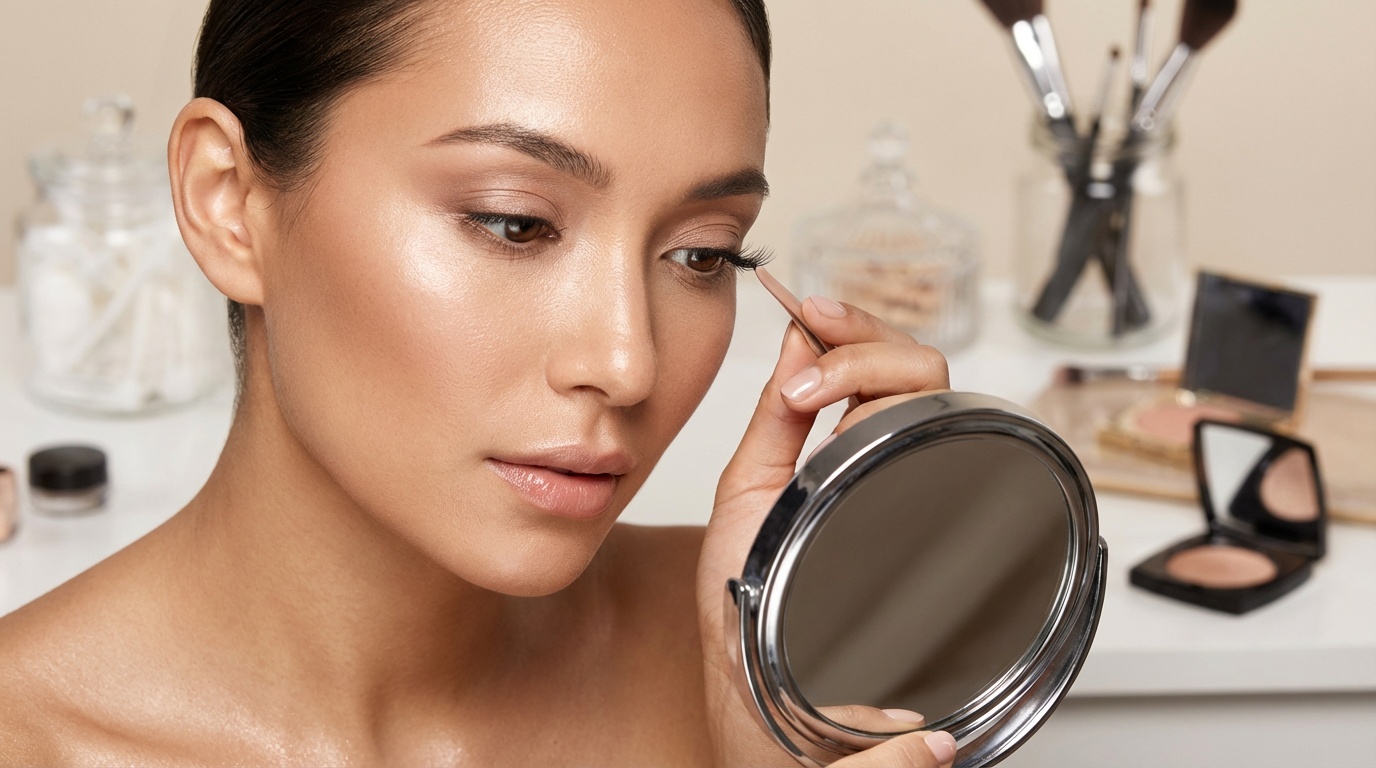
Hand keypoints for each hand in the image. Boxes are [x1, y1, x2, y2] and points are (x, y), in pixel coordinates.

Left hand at [697, 295, 950, 766]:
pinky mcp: (929, 521)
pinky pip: (944, 447)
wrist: (756, 684)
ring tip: (812, 390)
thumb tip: (796, 336)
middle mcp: (888, 466)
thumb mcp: (747, 489)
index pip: (874, 364)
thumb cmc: (747, 601)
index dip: (851, 325)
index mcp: (842, 451)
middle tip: (815, 342)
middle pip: (918, 366)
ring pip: (935, 394)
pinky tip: (854, 427)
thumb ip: (773, 418)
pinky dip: (901, 415)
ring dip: (874, 369)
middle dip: (866, 338)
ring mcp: (913, 491)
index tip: (809, 310)